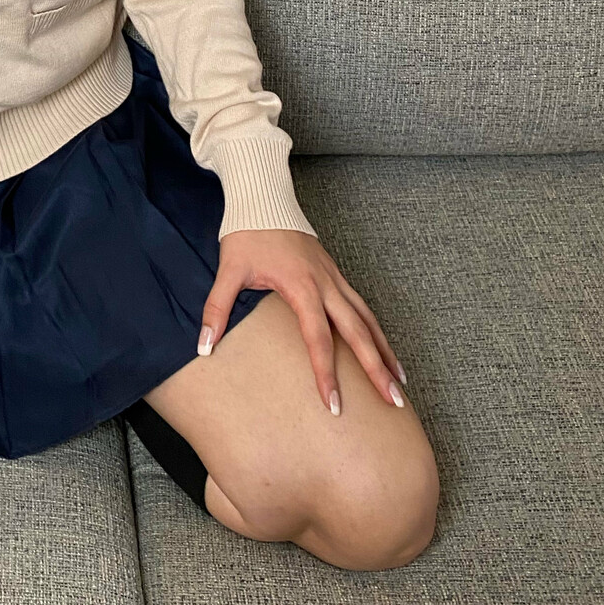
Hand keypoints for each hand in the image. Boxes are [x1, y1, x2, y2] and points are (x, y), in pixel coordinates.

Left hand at [200, 229, 408, 415]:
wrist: (264, 200)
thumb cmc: (247, 234)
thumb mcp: (228, 269)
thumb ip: (217, 308)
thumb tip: (204, 346)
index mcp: (302, 286)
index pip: (318, 339)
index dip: (326, 373)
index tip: (334, 404)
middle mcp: (326, 285)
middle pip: (359, 333)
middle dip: (376, 369)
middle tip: (394, 402)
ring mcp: (335, 278)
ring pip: (368, 319)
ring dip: (384, 350)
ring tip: (399, 382)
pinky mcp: (336, 273)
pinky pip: (362, 306)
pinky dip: (376, 329)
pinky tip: (382, 347)